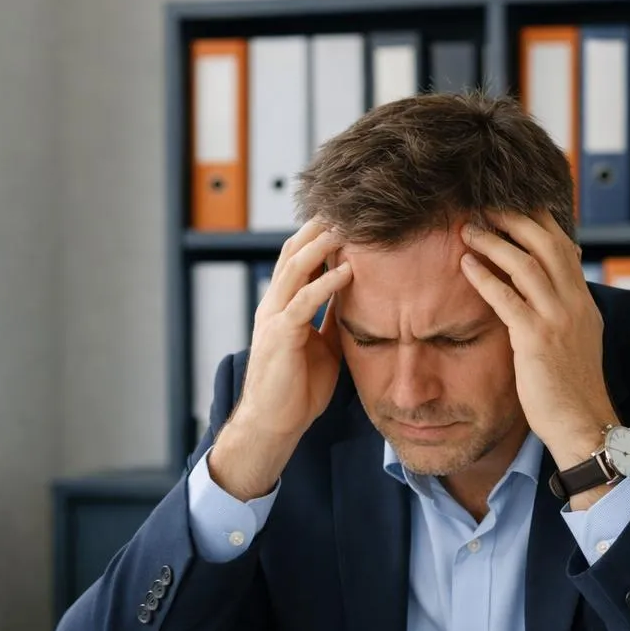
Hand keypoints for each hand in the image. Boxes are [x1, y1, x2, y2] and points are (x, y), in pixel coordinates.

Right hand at [208, 218, 351, 499]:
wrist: (275, 424)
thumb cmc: (297, 390)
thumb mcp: (323, 346)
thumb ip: (332, 320)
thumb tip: (355, 298)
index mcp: (283, 306)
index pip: (299, 259)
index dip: (319, 236)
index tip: (346, 217)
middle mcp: (274, 305)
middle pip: (293, 252)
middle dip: (318, 228)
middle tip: (346, 206)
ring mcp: (274, 318)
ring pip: (295, 269)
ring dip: (321, 245)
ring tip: (347, 227)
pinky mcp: (280, 336)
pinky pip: (303, 302)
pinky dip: (325, 284)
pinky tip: (347, 271)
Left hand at [458, 211, 619, 485]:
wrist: (583, 424)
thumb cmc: (572, 390)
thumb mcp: (576, 342)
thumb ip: (563, 313)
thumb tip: (547, 294)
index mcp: (583, 302)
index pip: (563, 247)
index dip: (538, 221)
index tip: (512, 204)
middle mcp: (574, 304)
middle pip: (546, 243)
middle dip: (514, 218)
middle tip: (484, 205)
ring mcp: (558, 320)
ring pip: (526, 263)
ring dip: (494, 241)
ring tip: (467, 228)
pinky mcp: (537, 340)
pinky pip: (508, 298)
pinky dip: (485, 277)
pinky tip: (466, 265)